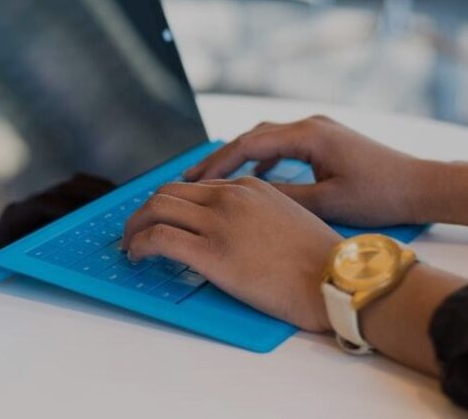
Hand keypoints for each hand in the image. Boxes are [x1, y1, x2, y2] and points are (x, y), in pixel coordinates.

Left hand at [121, 176, 339, 330]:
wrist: (337, 280)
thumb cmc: (321, 261)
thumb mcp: (287, 219)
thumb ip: (255, 214)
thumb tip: (232, 231)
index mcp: (249, 187)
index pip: (194, 187)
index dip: (172, 204)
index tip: (162, 218)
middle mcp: (230, 197)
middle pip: (167, 193)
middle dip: (145, 211)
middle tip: (137, 230)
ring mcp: (219, 223)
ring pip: (156, 209)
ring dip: (135, 226)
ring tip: (130, 245)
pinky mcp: (211, 253)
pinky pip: (158, 239)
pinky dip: (139, 244)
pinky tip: (137, 256)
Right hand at [184, 115, 426, 225]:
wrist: (423, 185)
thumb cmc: (381, 195)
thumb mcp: (327, 202)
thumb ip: (284, 196)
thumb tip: (246, 196)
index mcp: (308, 134)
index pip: (248, 144)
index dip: (217, 163)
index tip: (193, 180)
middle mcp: (310, 124)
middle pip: (252, 137)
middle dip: (221, 158)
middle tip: (191, 178)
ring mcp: (319, 130)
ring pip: (266, 139)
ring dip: (240, 158)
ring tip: (214, 179)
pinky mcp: (326, 140)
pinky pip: (283, 145)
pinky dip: (263, 159)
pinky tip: (254, 177)